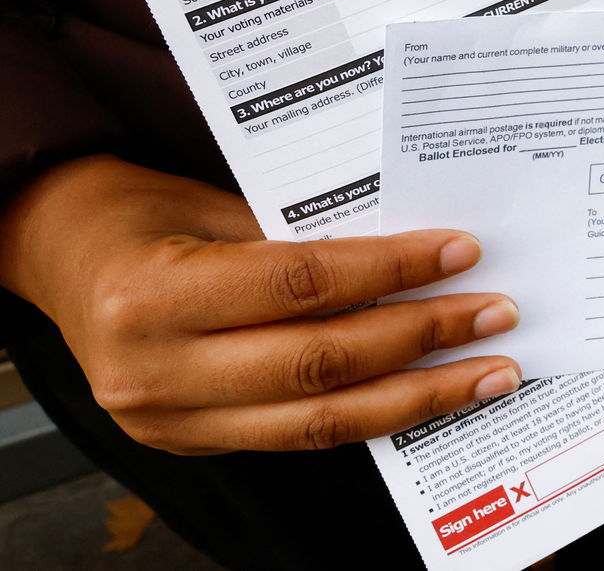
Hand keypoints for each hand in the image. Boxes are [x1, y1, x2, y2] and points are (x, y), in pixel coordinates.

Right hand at [0, 155, 520, 454]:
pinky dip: (372, 415)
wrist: (63, 256)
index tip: (461, 253)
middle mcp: (155, 370)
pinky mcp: (192, 443)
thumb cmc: (142, 215)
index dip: (391, 270)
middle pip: (319, 362)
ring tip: (489, 372)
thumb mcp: (215, 205)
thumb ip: (303, 235)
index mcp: (153, 295)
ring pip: (320, 421)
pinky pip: (300, 437)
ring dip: (418, 396)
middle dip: (422, 338)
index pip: (301, 284)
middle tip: (495, 313)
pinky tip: (428, 395)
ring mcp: (171, 420)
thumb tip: (418, 252)